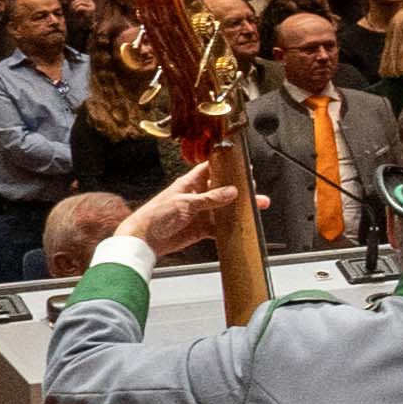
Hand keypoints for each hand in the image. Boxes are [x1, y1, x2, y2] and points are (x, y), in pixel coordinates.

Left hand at [116, 162, 242, 262]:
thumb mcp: (185, 203)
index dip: (225, 165)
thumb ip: (210, 198)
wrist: (144, 240)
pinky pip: (220, 226)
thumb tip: (232, 191)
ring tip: (258, 206)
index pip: (211, 168)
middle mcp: (198, 196)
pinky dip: (231, 227)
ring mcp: (200, 212)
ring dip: (240, 208)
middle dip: (239, 188)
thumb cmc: (157, 215)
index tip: (241, 164)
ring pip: (225, 208)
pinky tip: (242, 225)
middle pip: (223, 189)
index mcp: (191, 183)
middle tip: (254, 187)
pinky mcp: (201, 228)